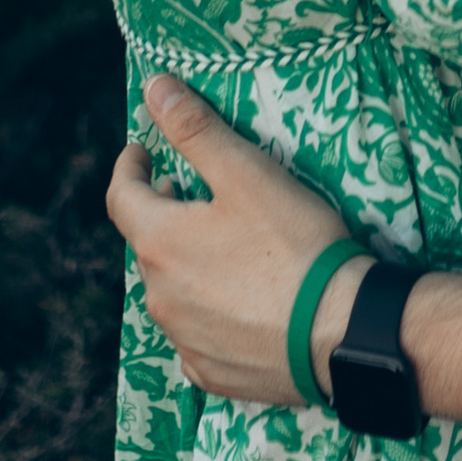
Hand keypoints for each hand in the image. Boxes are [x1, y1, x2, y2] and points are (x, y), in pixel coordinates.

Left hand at [107, 79, 367, 406]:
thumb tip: (154, 87)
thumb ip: (196, 129)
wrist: (341, 332)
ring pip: (172, 292)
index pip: (121, 196)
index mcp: (160, 243)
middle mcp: (160, 296)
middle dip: (164, 215)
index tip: (141, 150)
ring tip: (221, 249)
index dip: (129, 167)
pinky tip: (237, 306)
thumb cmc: (294, 245)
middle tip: (189, 193)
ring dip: (186, 266)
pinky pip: (196, 337)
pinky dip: (207, 315)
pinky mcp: (213, 373)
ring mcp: (184, 340)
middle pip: (149, 244)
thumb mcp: (247, 173)